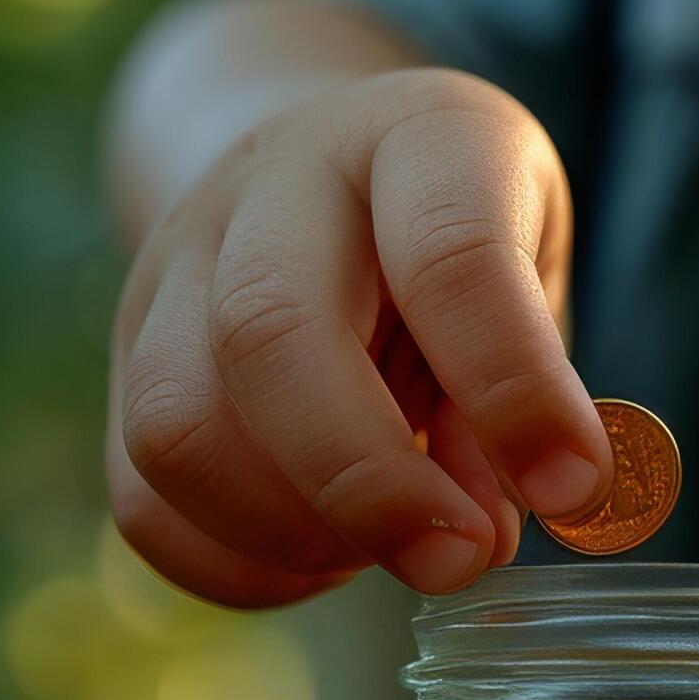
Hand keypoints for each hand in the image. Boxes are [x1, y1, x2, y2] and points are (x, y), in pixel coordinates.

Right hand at [105, 69, 608, 606]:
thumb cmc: (463, 239)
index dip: (514, 388)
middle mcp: (275, 182)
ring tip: (398, 551)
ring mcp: (174, 265)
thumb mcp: (535, 276)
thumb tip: (483, 530)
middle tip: (461, 561)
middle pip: (268, 332)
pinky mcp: (126, 362)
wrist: (326, 167)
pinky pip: (144, 499)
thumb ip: (523, 392)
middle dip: (370, 481)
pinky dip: (242, 564)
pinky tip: (331, 560)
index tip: (572, 489)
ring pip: (178, 425)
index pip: (450, 253)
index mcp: (417, 135)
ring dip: (297, 531)